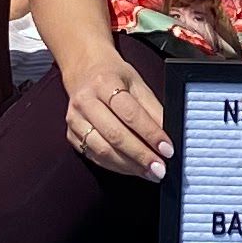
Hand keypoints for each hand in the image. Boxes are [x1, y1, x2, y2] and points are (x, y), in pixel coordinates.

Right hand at [60, 49, 169, 177]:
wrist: (84, 70)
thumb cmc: (113, 76)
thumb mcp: (138, 84)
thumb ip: (153, 109)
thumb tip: (170, 134)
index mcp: (105, 83)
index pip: (130, 113)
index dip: (150, 134)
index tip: (167, 149)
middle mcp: (86, 101)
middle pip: (115, 135)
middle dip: (141, 155)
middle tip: (160, 169)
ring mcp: (75, 120)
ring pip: (103, 150)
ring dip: (129, 166)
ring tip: (149, 172)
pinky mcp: (71, 135)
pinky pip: (95, 157)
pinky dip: (116, 166)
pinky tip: (132, 169)